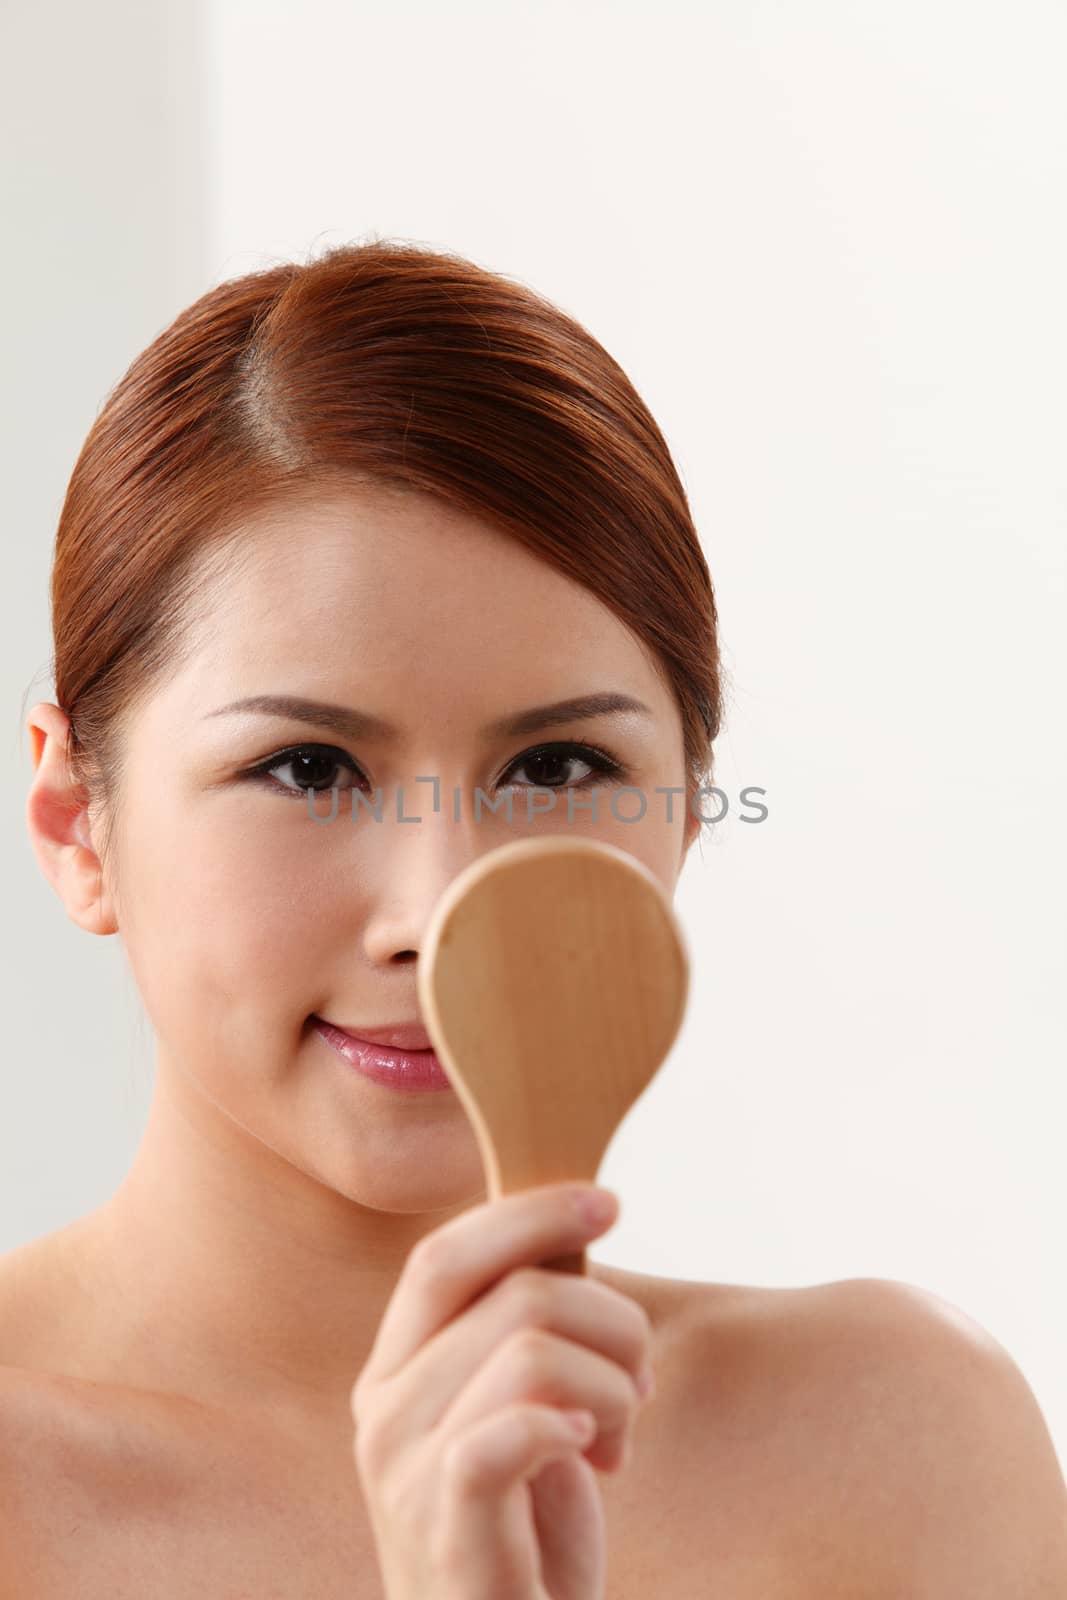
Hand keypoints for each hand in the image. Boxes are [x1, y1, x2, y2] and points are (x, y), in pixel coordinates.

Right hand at [350, 1182, 654, 1599]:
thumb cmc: (524, 1530)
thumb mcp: (513, 1408)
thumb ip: (520, 1328)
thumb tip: (573, 1218)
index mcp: (394, 1368)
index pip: (445, 1253)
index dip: (529, 1214)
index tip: (607, 1204)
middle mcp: (382, 1409)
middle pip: (515, 1294)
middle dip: (610, 1321)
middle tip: (638, 1382)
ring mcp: (404, 1472)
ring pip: (533, 1352)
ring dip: (613, 1388)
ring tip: (618, 1439)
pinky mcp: (445, 1528)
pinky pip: (510, 1434)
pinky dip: (569, 1428)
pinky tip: (595, 1455)